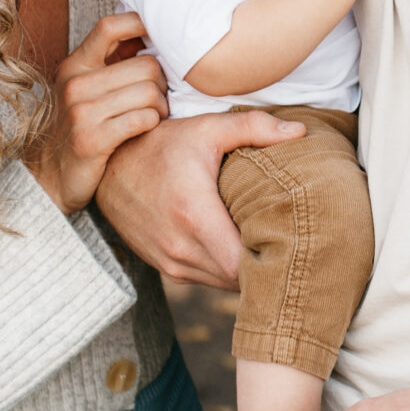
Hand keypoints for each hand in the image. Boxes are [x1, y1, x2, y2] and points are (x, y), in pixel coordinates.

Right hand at [27, 13, 166, 214]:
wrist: (50, 176)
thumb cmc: (79, 127)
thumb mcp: (86, 88)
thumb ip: (112, 61)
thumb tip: (145, 30)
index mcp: (75, 65)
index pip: (109, 27)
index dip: (139, 23)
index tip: (158, 35)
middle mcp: (75, 84)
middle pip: (145, 64)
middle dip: (163, 82)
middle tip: (161, 97)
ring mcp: (81, 112)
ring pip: (148, 92)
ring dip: (161, 106)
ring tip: (155, 115)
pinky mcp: (91, 140)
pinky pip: (143, 119)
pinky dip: (153, 123)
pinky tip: (146, 129)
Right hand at [94, 109, 304, 289]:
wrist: (108, 163)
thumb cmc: (161, 143)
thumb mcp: (207, 128)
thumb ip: (254, 128)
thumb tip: (301, 131)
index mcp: (194, 216)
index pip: (243, 265)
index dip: (269, 258)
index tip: (290, 241)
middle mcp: (178, 246)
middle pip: (236, 279)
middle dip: (261, 266)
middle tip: (287, 245)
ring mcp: (167, 260)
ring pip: (219, 283)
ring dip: (241, 271)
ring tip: (264, 247)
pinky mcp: (160, 264)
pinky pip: (201, 278)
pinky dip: (220, 269)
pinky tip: (235, 248)